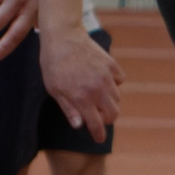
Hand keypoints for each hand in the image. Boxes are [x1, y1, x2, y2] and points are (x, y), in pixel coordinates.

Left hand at [37, 24, 124, 142]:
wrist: (63, 36)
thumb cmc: (53, 64)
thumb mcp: (54, 89)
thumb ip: (69, 108)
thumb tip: (79, 126)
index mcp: (82, 99)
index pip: (96, 124)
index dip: (98, 134)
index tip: (99, 138)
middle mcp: (97, 90)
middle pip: (113, 114)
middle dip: (107, 119)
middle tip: (98, 117)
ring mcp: (107, 77)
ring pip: (117, 98)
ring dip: (109, 102)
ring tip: (97, 97)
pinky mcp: (112, 64)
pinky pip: (120, 80)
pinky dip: (115, 83)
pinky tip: (103, 80)